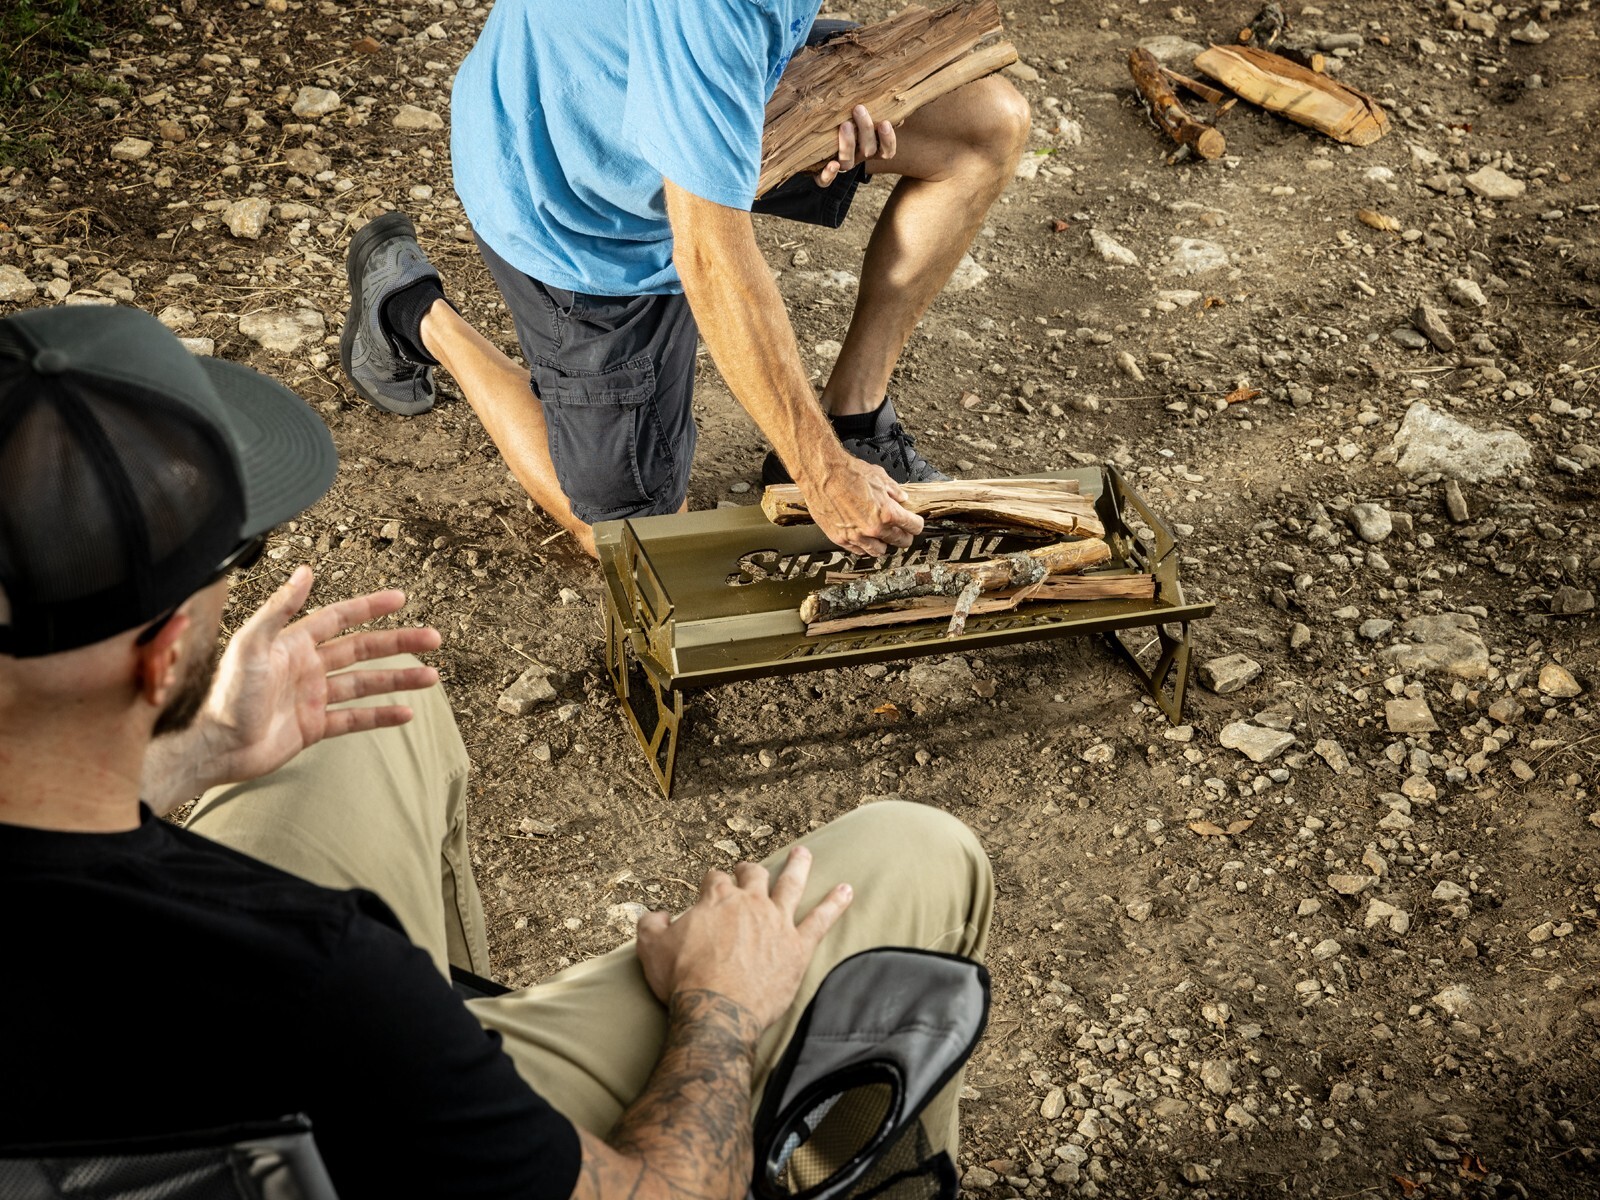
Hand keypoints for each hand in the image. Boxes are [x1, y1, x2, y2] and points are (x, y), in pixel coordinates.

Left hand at [144, 566, 440, 809]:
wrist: (216, 747)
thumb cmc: (227, 696)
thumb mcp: (252, 645)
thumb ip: (279, 609)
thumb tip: (305, 571)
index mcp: (293, 643)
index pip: (339, 618)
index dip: (370, 607)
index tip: (400, 599)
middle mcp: (307, 667)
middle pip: (362, 649)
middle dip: (398, 643)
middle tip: (432, 638)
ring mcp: (312, 697)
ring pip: (365, 683)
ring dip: (398, 679)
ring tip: (431, 676)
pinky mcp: (313, 727)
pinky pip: (355, 718)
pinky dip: (381, 715)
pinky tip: (406, 712)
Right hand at [635, 846, 852, 1030]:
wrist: (717, 1010)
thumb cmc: (683, 980)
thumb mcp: (651, 948)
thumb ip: (651, 924)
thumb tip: (658, 914)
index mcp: (717, 900)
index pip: (716, 879)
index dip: (713, 882)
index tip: (711, 886)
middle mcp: (750, 904)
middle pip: (754, 875)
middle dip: (750, 870)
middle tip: (749, 870)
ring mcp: (777, 922)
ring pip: (792, 885)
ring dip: (798, 867)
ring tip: (804, 854)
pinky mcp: (798, 947)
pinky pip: (822, 920)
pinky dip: (835, 903)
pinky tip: (847, 890)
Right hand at [797, 451, 923, 556]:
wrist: (821, 473)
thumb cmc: (847, 472)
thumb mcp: (879, 477)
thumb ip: (894, 491)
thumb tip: (901, 498)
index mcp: (887, 513)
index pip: (914, 527)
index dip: (916, 524)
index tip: (914, 523)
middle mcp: (873, 528)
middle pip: (900, 541)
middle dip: (904, 535)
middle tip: (902, 529)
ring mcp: (856, 536)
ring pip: (879, 551)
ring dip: (884, 543)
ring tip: (882, 535)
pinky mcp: (840, 539)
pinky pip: (859, 550)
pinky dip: (865, 545)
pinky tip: (865, 537)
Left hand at [815, 104, 896, 186]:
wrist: (813, 143)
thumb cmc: (841, 119)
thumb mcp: (856, 113)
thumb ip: (870, 104)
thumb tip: (885, 87)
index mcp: (869, 148)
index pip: (886, 151)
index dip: (888, 140)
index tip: (885, 122)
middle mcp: (857, 158)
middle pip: (868, 151)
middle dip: (866, 130)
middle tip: (859, 108)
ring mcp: (841, 166)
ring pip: (848, 162)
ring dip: (849, 144)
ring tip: (844, 124)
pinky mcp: (823, 175)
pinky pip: (826, 181)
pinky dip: (829, 175)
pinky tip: (831, 164)